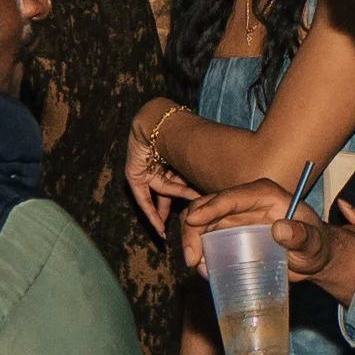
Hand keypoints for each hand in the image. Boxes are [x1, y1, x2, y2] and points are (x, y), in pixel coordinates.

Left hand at [126, 120, 194, 236]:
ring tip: (169, 230)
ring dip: (163, 213)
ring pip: (158, 196)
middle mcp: (160, 165)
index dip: (188, 199)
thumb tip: (220, 195)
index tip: (197, 214)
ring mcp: (146, 171)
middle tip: (182, 227)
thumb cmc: (182, 137)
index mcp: (174, 160)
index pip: (181, 183)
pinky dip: (150, 212)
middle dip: (173, 210)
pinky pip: (142, 197)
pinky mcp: (134, 175)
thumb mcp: (191, 164)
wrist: (160, 124)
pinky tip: (158, 226)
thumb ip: (197, 179)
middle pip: (168, 192)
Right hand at [182, 181, 354, 303]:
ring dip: (193, 244)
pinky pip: (205, 239)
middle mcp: (244, 202)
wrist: (313, 258)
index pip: (230, 197)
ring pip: (199, 223)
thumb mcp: (314, 243)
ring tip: (200, 269)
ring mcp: (233, 217)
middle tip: (193, 260)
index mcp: (264, 194)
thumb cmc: (316, 246)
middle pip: (206, 207)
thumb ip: (302, 236)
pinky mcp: (228, 233)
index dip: (209, 208)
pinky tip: (206, 270)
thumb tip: (280, 229)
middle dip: (192, 230)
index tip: (193, 222)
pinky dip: (200, 253)